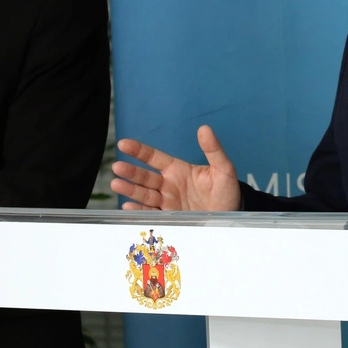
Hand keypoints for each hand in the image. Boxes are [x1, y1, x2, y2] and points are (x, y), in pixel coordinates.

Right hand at [110, 125, 240, 211]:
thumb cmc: (226, 190)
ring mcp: (167, 202)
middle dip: (131, 172)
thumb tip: (204, 128)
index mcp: (178, 170)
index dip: (139, 150)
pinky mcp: (169, 218)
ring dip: (130, 190)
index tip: (123, 144)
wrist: (231, 216)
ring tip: (116, 184)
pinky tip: (129, 207)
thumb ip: (213, 150)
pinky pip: (151, 214)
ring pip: (144, 195)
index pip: (154, 157)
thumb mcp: (223, 169)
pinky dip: (139, 211)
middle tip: (117, 167)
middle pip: (145, 177)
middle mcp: (168, 185)